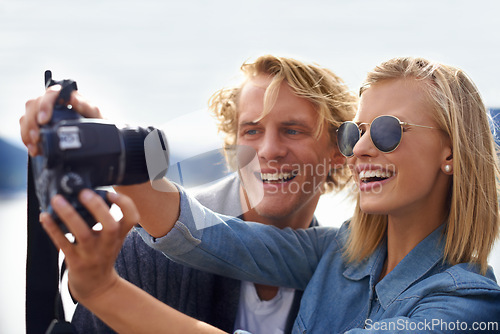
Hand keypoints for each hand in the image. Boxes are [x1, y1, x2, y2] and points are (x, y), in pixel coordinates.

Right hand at [20, 85, 101, 155]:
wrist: (100, 141)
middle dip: (32, 121)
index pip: (50, 93)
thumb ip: (88, 106)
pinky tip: (34, 149)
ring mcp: (44, 115)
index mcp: (66, 97)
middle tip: (37, 136)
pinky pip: (26, 129)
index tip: (44, 120)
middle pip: (33, 105)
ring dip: (28, 131)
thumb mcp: (97, 117)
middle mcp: (52, 104)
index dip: (44, 105)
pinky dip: (27, 139)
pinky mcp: (40, 127)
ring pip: (27, 116)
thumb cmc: (99, 124)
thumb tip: (73, 98)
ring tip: (35, 144)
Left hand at [39, 189, 138, 303]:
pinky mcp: (76, 262)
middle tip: (84, 192)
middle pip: (110, 226)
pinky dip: (53, 229)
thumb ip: (106, 218)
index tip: (111, 193)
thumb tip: (86, 191)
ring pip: (83, 234)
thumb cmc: (103, 255)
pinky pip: (63, 244)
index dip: (125, 204)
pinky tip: (44, 216)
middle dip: (98, 207)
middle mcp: (108, 244)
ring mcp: (92, 254)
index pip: (132, 218)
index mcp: (120, 235)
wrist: (98, 286)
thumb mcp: (113, 238)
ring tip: (58, 199)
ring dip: (70, 215)